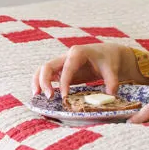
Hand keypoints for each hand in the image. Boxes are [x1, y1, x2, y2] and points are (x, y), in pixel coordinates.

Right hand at [32, 43, 147, 98]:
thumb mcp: (112, 69)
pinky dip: (41, 83)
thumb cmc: (108, 59)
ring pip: (42, 70)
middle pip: (47, 66)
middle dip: (45, 81)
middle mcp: (66, 56)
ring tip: (37, 96)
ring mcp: (61, 63)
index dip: (64, 82)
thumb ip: (112, 81)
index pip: (67, 68)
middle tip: (50, 97)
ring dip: (37, 82)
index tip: (64, 96)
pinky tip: (41, 94)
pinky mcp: (60, 70)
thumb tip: (110, 94)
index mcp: (78, 52)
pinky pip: (46, 75)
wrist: (108, 54)